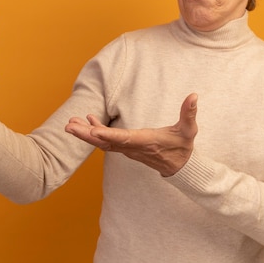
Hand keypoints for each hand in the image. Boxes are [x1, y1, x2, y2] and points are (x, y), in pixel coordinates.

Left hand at [65, 93, 197, 176]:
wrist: (180, 166)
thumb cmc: (183, 146)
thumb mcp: (189, 129)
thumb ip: (189, 112)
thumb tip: (194, 95)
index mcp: (146, 141)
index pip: (124, 139)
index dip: (108, 136)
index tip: (93, 132)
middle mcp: (133, 147)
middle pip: (106, 142)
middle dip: (86, 135)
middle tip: (69, 127)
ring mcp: (128, 149)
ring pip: (103, 143)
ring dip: (86, 134)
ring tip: (70, 124)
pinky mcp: (126, 148)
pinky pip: (107, 143)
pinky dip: (95, 133)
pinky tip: (88, 121)